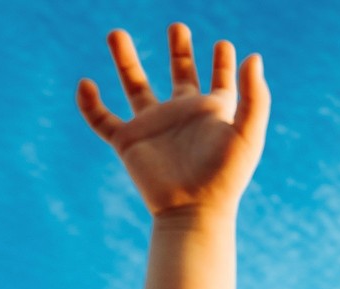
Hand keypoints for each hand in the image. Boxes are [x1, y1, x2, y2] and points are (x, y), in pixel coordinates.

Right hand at [76, 23, 269, 217]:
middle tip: (178, 27)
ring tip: (116, 33)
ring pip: (135, 86)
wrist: (194, 210)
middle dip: (180, 51)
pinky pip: (101, 119)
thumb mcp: (247, 133)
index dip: (223, 63)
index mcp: (212, 113)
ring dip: (125, 60)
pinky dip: (89, 103)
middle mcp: (182, 116)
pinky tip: (86, 84)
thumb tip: (253, 56)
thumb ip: (254, 95)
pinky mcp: (129, 142)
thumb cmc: (225, 177)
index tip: (224, 45)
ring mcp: (154, 127)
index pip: (220, 81)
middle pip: (180, 74)